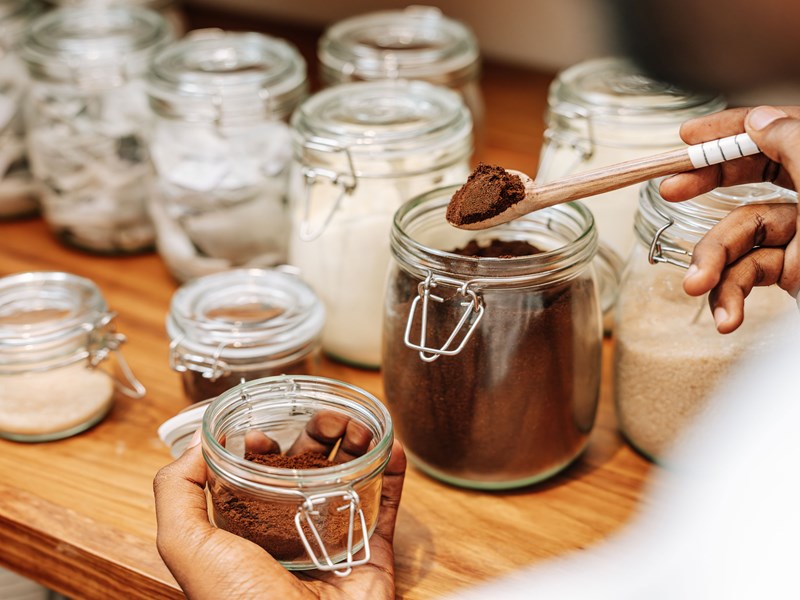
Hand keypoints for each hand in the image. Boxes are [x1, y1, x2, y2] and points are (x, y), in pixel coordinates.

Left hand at [153, 420, 406, 598]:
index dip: (259, 447)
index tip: (264, 431)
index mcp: (246, 533)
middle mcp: (289, 534)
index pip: (253, 476)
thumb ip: (177, 494)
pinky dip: (393, 476)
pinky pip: (385, 508)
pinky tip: (394, 449)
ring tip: (362, 425)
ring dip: (357, 446)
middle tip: (327, 417)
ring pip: (347, 481)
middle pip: (305, 471)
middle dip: (315, 436)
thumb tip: (194, 446)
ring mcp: (332, 543)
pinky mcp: (370, 554)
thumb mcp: (188, 547)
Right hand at [659, 106, 799, 331]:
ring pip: (741, 238)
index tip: (688, 138)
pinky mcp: (792, 273)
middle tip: (670, 191)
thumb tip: (759, 120)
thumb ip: (795, 143)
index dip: (729, 130)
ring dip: (713, 266)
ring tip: (697, 287)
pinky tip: (726, 316)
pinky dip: (731, 297)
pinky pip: (748, 276)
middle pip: (752, 178)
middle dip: (707, 189)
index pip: (775, 132)